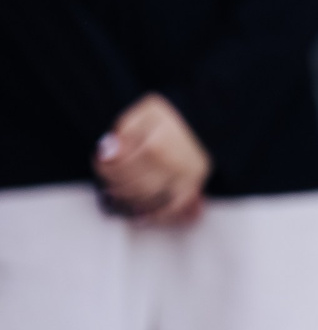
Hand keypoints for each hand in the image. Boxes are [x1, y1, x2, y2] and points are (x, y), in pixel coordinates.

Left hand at [94, 94, 209, 224]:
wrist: (203, 119)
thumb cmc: (170, 119)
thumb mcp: (144, 113)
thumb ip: (123, 131)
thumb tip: (107, 152)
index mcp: (157, 145)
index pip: (121, 166)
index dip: (104, 168)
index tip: (101, 163)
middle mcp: (172, 163)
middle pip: (133, 185)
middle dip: (115, 185)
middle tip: (108, 180)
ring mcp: (184, 176)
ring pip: (148, 198)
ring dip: (129, 199)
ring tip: (119, 194)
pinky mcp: (192, 185)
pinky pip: (172, 207)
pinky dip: (155, 214)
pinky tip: (141, 216)